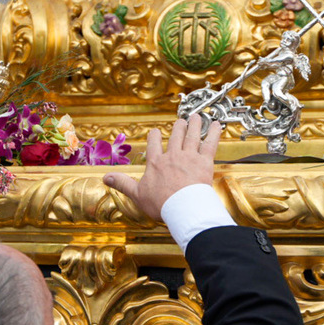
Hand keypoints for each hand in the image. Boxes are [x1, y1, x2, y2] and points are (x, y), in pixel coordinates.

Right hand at [103, 114, 221, 220]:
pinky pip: (210, 143)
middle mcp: (172, 156)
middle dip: (179, 127)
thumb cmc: (161, 203)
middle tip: (181, 121)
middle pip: (176, 136)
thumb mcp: (137, 194)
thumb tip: (106, 178)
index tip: (155, 132)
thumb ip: (122, 183)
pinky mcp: (204, 161)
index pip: (154, 143)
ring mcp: (189, 157)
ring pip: (192, 135)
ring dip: (195, 125)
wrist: (182, 207)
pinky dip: (214, 133)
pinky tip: (217, 125)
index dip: (155, 136)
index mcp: (156, 163)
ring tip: (196, 117)